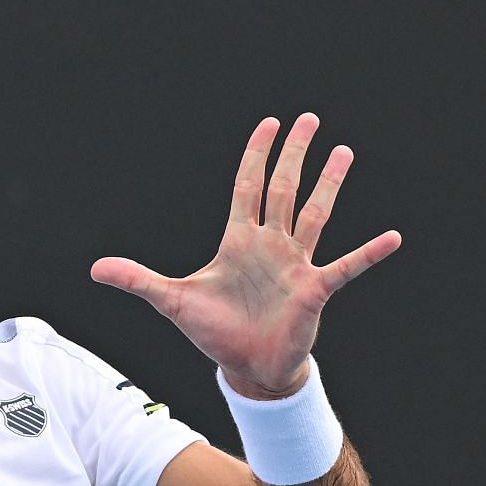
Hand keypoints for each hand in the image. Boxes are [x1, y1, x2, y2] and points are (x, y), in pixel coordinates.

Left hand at [89, 113, 401, 397]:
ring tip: (344, 151)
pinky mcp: (313, 290)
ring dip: (328, 184)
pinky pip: (344, 267)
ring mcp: (294, 265)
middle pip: (283, 189)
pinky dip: (367, 253)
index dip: (255, 156)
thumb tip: (93, 268)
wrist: (244, 367)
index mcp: (237, 241)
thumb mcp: (170, 301)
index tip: (268, 124)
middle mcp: (269, 245)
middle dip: (294, 154)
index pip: (246, 187)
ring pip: (313, 215)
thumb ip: (136, 279)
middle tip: (308, 118)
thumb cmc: (214, 330)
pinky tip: (391, 237)